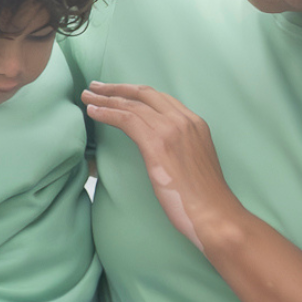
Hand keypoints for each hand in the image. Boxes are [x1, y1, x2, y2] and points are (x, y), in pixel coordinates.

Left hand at [81, 82, 236, 248]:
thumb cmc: (204, 200)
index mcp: (195, 123)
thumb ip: (179, 149)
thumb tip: (159, 152)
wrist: (215, 214)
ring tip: (87, 97)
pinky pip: (126, 119)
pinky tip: (93, 112)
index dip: (135, 93)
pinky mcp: (157, 144)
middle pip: (144, 94)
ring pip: (132, 104)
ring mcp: (171, 130)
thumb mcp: (194, 164)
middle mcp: (184, 120)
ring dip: (105, 99)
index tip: (118, 93)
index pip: (160, 99)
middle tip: (96, 87)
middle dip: (117, 88)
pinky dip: (106, 113)